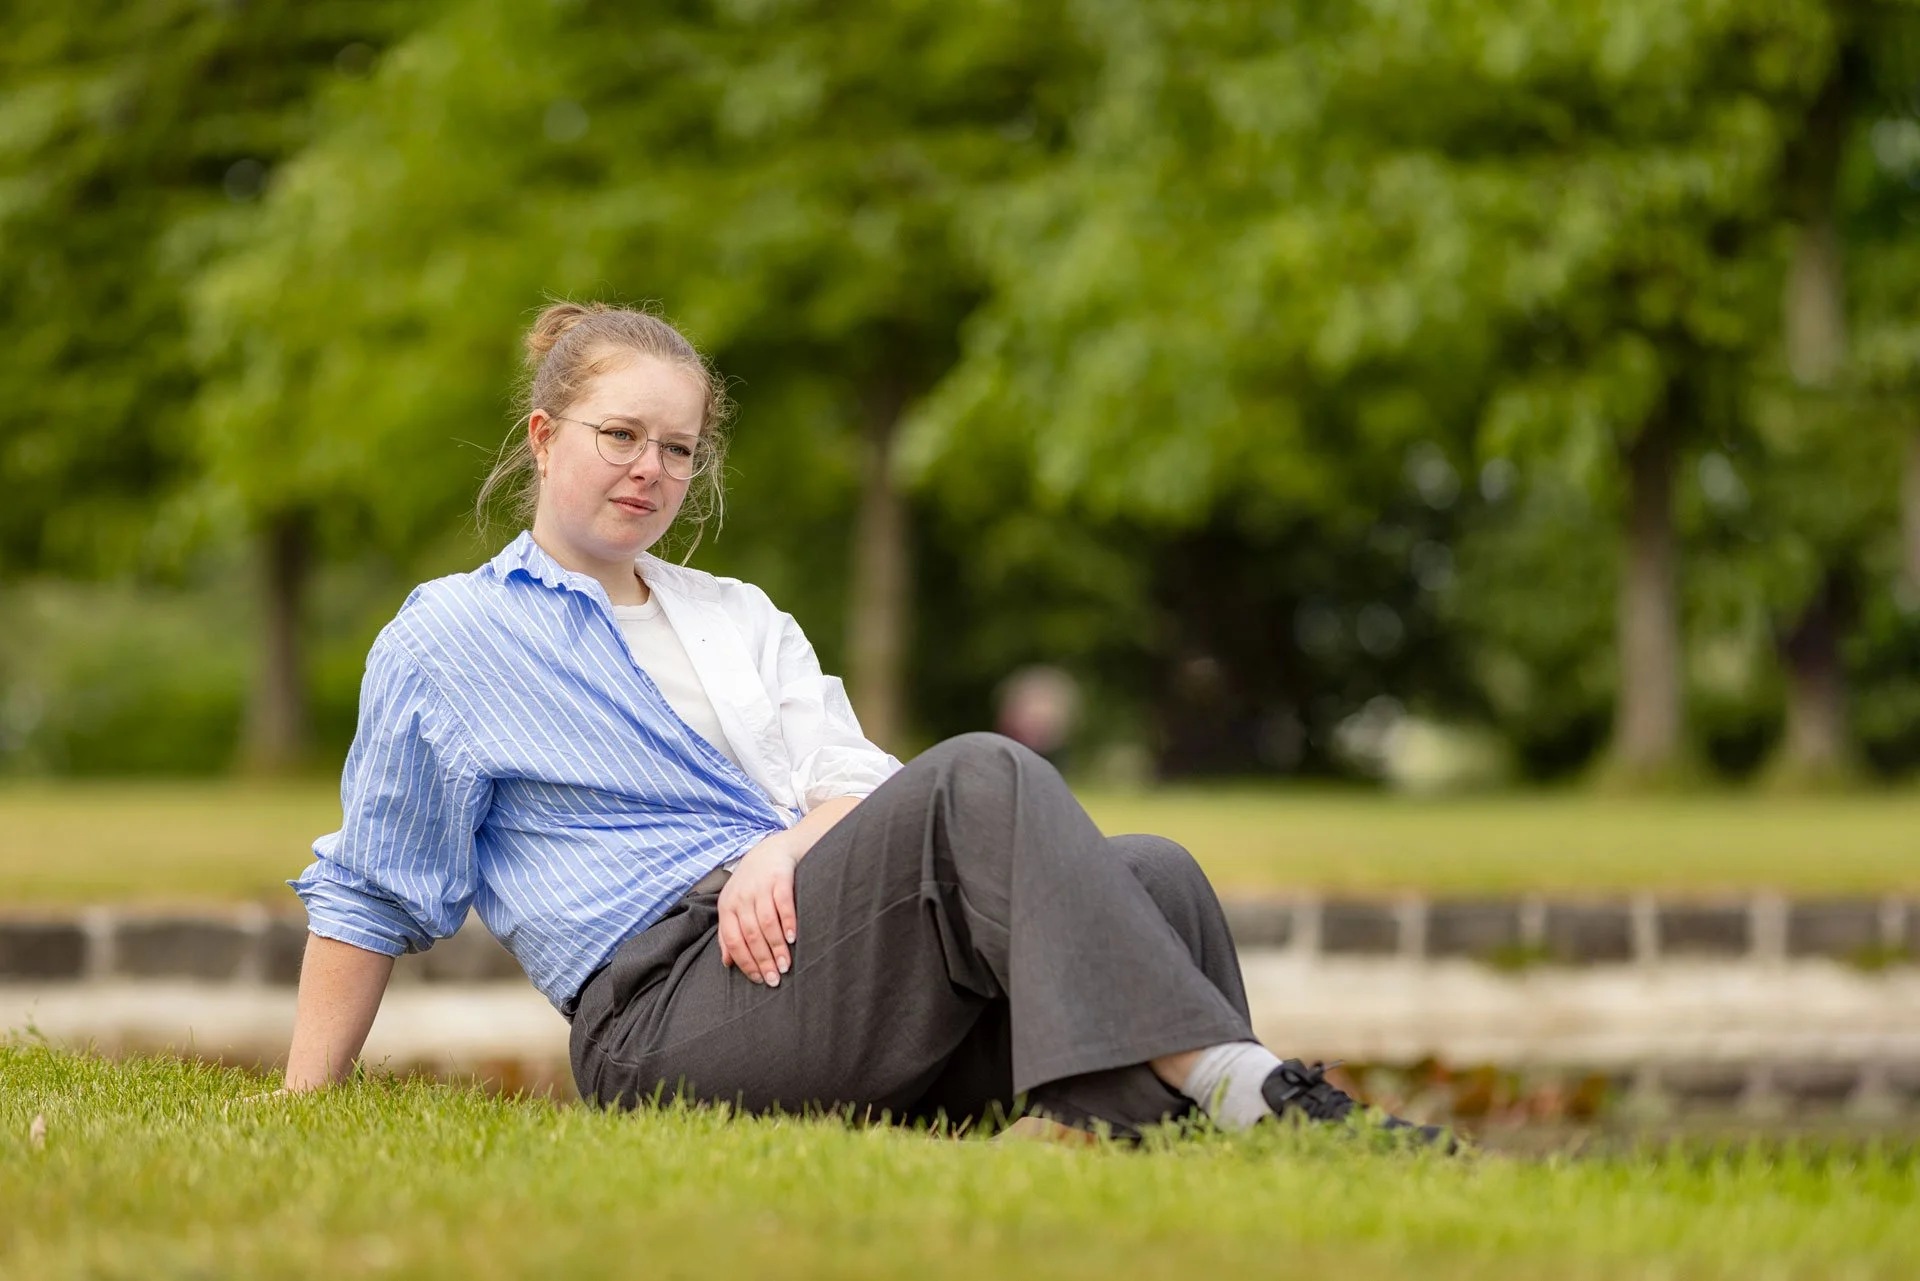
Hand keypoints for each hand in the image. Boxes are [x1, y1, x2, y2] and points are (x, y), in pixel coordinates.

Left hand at [717, 835, 798, 985]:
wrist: (771, 850)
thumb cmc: (752, 885)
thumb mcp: (734, 906)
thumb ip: (728, 933)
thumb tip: (727, 963)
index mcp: (727, 906)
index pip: (732, 940)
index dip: (745, 962)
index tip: (758, 979)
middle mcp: (741, 897)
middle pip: (751, 935)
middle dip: (763, 960)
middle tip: (775, 979)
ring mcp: (760, 887)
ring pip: (767, 923)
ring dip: (776, 947)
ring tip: (785, 965)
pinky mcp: (779, 878)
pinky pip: (783, 904)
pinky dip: (788, 922)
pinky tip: (793, 938)